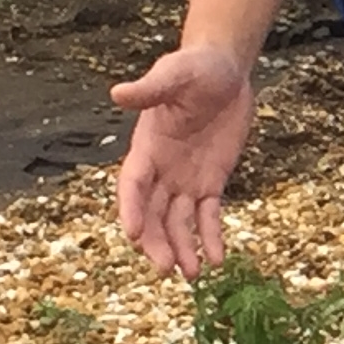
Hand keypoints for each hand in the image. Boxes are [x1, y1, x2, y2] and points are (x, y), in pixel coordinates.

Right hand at [109, 44, 256, 278]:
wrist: (225, 70)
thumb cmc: (195, 68)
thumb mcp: (175, 74)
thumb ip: (151, 89)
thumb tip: (118, 93)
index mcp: (146, 147)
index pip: (133, 184)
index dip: (132, 209)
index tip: (133, 235)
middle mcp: (161, 169)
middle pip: (153, 213)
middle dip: (157, 241)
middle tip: (165, 269)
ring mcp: (184, 178)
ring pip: (178, 221)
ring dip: (183, 248)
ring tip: (193, 275)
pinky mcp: (211, 181)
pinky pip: (209, 215)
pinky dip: (211, 236)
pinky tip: (219, 259)